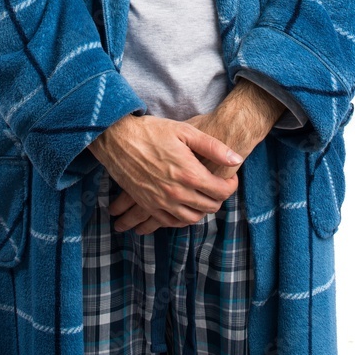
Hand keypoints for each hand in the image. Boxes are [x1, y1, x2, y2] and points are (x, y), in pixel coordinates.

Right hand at [88, 113, 243, 235]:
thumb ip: (213, 147)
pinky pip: (171, 223)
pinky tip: (184, 207)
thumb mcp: (185, 131)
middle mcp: (177, 193)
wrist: (118, 139)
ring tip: (203, 197)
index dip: (231, 186)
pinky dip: (182, 219)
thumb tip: (236, 159)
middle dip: (218, 197)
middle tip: (218, 186)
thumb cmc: (152, 131)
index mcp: (189, 174)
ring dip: (201, 210)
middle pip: (209, 207)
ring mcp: (161, 202)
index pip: (221, 191)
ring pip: (191, 219)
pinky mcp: (148, 205)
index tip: (230, 178)